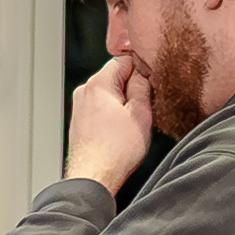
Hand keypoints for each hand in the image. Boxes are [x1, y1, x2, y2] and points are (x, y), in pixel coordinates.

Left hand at [68, 53, 155, 192]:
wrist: (94, 173)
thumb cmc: (116, 150)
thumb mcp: (140, 115)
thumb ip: (142, 88)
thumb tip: (143, 73)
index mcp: (98, 84)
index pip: (122, 61)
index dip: (141, 68)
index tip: (153, 80)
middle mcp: (85, 91)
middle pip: (115, 77)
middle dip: (133, 87)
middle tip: (147, 106)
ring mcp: (80, 105)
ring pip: (109, 93)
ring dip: (125, 102)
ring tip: (135, 122)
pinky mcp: (81, 119)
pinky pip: (102, 107)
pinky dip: (115, 113)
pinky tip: (123, 130)